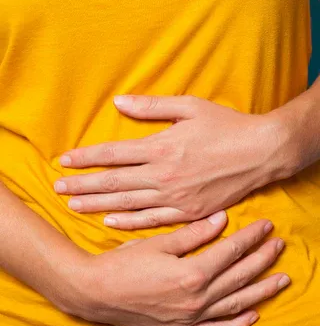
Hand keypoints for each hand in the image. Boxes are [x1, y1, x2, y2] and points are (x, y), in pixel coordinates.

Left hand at [54, 95, 287, 229]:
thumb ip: (151, 107)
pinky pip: (152, 221)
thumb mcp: (190, 107)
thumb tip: (118, 102)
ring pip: (127, 203)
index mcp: (161, 147)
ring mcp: (175, 197)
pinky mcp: (188, 213)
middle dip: (82, 186)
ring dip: (97, 205)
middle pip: (113, 182)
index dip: (86, 158)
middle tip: (57, 190)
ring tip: (74, 207)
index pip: (113, 154)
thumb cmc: (227, 127)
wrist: (261, 154)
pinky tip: (109, 222)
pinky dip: (129, 222)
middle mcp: (163, 175)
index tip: (64, 162)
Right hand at [65, 212, 289, 325]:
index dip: (251, 238)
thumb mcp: (158, 244)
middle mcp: (196, 299)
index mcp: (191, 274)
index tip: (266, 227)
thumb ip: (193, 234)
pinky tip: (252, 317)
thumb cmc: (123, 264)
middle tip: (279, 246)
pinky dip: (235, 325)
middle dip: (262, 259)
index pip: (231, 252)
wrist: (96, 293)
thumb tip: (222, 220)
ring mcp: (190, 318)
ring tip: (281, 280)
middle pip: (239, 276)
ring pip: (235, 304)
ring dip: (261, 291)